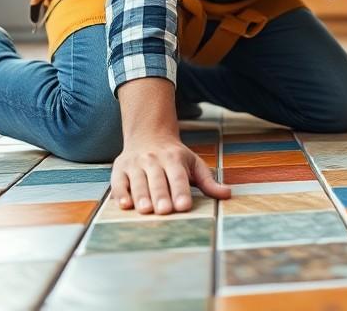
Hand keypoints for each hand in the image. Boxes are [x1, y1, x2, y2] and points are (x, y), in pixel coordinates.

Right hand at [112, 134, 230, 214]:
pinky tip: (124, 205)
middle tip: (164, 210)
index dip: (181, 191)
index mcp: (174, 158)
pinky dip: (120, 193)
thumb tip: (228, 194)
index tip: (184, 206)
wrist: (148, 135)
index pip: (178, 176)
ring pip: (137, 181)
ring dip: (141, 196)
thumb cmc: (175, 157)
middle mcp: (153, 160)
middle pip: (157, 180)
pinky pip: (118, 182)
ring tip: (145, 210)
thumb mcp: (194, 164)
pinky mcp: (120, 169)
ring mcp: (135, 164)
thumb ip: (208, 182)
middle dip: (161, 195)